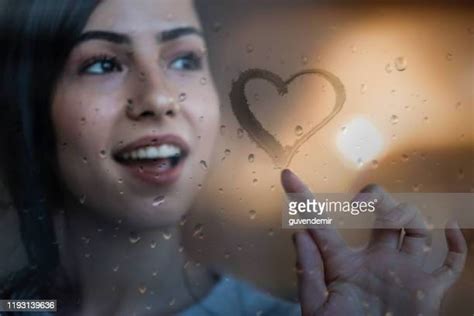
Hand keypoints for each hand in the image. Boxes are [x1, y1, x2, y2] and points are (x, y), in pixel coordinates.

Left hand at [281, 169, 466, 315]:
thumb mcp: (316, 307)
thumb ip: (308, 273)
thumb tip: (299, 234)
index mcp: (342, 264)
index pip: (320, 224)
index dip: (303, 199)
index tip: (286, 176)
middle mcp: (375, 260)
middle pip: (382, 215)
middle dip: (376, 198)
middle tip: (361, 203)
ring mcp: (403, 271)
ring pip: (415, 229)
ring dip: (407, 214)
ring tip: (393, 219)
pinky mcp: (429, 288)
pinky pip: (450, 264)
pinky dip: (456, 245)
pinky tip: (450, 228)